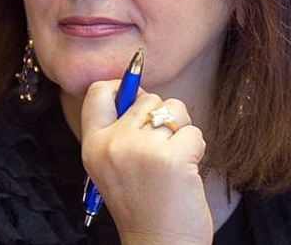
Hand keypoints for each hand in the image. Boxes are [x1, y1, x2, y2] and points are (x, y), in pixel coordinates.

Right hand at [80, 80, 212, 244]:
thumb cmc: (142, 204)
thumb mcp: (112, 165)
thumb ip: (118, 129)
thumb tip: (138, 89)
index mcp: (93, 145)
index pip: (98, 91)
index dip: (121, 86)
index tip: (135, 98)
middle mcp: (112, 144)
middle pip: (147, 98)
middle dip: (162, 117)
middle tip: (159, 151)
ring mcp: (140, 149)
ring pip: (174, 110)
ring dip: (182, 131)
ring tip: (173, 161)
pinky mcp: (171, 157)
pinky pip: (194, 132)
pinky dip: (197, 149)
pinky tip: (186, 173)